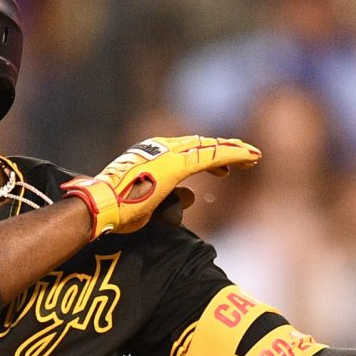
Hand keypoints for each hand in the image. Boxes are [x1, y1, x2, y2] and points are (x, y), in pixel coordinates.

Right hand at [60, 136, 260, 238]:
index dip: (208, 157)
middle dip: (225, 150)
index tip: (224, 168)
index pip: (186, 152)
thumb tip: (192, 197)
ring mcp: (168, 155)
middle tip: (247, 156)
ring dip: (233, 151)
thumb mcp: (149, 203)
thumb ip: (171, 197)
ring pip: (209, 149)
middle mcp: (160, 148)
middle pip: (200, 146)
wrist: (101, 206)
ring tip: (253, 156)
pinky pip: (211, 157)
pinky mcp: (176, 165)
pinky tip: (250, 157)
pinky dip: (233, 156)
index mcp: (151, 155)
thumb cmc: (117, 209)